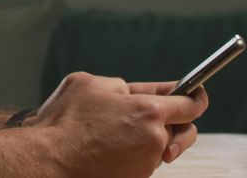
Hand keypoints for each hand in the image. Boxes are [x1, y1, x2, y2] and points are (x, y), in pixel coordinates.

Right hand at [24, 73, 208, 177]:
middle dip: (179, 123)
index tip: (197, 94)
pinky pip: (143, 162)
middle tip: (161, 118)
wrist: (49, 161)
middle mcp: (153, 139)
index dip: (196, 96)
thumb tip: (129, 93)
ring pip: (160, 147)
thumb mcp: (88, 84)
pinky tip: (110, 148)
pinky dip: (134, 154)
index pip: (189, 104)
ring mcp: (145, 163)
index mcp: (148, 111)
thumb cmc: (65, 121)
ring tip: (117, 132)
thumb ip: (119, 86)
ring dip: (148, 138)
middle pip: (184, 131)